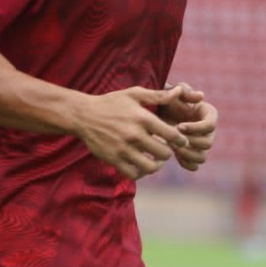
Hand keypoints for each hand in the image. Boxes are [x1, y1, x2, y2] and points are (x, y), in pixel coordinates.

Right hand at [73, 85, 188, 179]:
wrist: (84, 115)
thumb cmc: (112, 103)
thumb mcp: (134, 94)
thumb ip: (158, 95)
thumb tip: (179, 91)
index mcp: (142, 118)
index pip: (171, 134)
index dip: (181, 140)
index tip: (182, 141)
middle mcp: (134, 135)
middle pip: (163, 153)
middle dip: (169, 152)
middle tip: (167, 149)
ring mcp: (123, 149)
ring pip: (150, 167)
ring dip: (157, 165)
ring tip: (157, 160)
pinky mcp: (113, 160)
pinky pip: (133, 174)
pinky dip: (141, 172)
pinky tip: (142, 165)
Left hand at [158, 82, 217, 171]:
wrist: (156, 113)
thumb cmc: (166, 99)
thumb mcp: (173, 91)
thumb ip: (185, 91)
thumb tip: (201, 96)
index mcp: (209, 114)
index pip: (210, 125)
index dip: (195, 128)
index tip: (178, 126)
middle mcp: (209, 131)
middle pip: (208, 143)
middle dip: (190, 142)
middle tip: (173, 139)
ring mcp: (201, 144)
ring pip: (202, 157)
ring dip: (187, 154)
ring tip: (172, 147)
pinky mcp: (192, 154)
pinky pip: (194, 165)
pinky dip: (185, 162)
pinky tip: (173, 154)